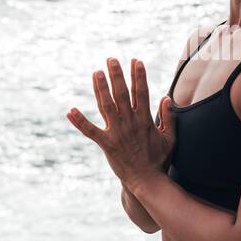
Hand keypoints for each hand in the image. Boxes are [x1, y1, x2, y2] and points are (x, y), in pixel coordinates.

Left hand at [67, 57, 176, 190]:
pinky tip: (70, 110)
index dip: (139, 76)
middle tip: (111, 60)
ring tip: (96, 73)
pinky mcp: (107, 144)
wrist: (147, 181)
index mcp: (145, 120)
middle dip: (117, 75)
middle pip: (122, 94)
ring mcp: (117, 133)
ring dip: (100, 89)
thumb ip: (168, 118)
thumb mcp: (170, 138)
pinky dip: (80, 121)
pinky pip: (91, 131)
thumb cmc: (159, 160)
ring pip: (107, 106)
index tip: (136, 61)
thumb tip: (166, 98)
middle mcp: (130, 123)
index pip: (142, 92)